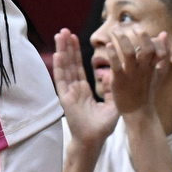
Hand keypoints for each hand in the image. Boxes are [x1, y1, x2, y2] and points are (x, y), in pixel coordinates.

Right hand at [52, 29, 118, 152]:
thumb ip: (112, 90)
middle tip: (64, 31)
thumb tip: (110, 75)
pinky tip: (59, 54)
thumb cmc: (102, 127)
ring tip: (60, 35)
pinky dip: (60, 67)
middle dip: (67, 47)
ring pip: (64, 68)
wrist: (94, 141)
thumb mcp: (112, 105)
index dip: (76, 53)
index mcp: (83, 90)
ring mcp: (68, 92)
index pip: (78, 67)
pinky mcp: (65, 98)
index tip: (74, 38)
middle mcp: (74, 89)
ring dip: (62, 51)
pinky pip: (62, 80)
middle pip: (69, 64)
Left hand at [100, 23, 167, 117]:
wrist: (138, 111)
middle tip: (131, 26)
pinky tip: (108, 45)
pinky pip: (116, 66)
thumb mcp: (159, 72)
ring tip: (115, 30)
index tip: (145, 31)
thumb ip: (163, 54)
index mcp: (153, 66)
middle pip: (147, 49)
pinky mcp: (119, 80)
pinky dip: (112, 55)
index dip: (155, 40)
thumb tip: (163, 33)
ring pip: (129, 54)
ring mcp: (131, 75)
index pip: (160, 50)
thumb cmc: (147, 89)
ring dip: (122, 40)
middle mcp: (144, 69)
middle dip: (141, 35)